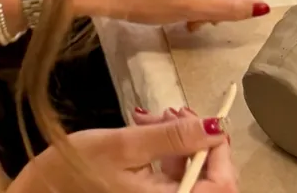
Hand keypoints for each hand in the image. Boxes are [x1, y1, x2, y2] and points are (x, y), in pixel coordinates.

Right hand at [9, 110, 234, 192]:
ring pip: (192, 178)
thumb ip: (172, 137)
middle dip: (197, 141)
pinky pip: (173, 182)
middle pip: (211, 182)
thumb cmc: (75, 170)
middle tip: (174, 112)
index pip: (222, 185)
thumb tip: (215, 126)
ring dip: (180, 144)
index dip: (220, 150)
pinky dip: (166, 155)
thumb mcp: (125, 145)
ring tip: (152, 117)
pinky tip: (148, 131)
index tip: (206, 119)